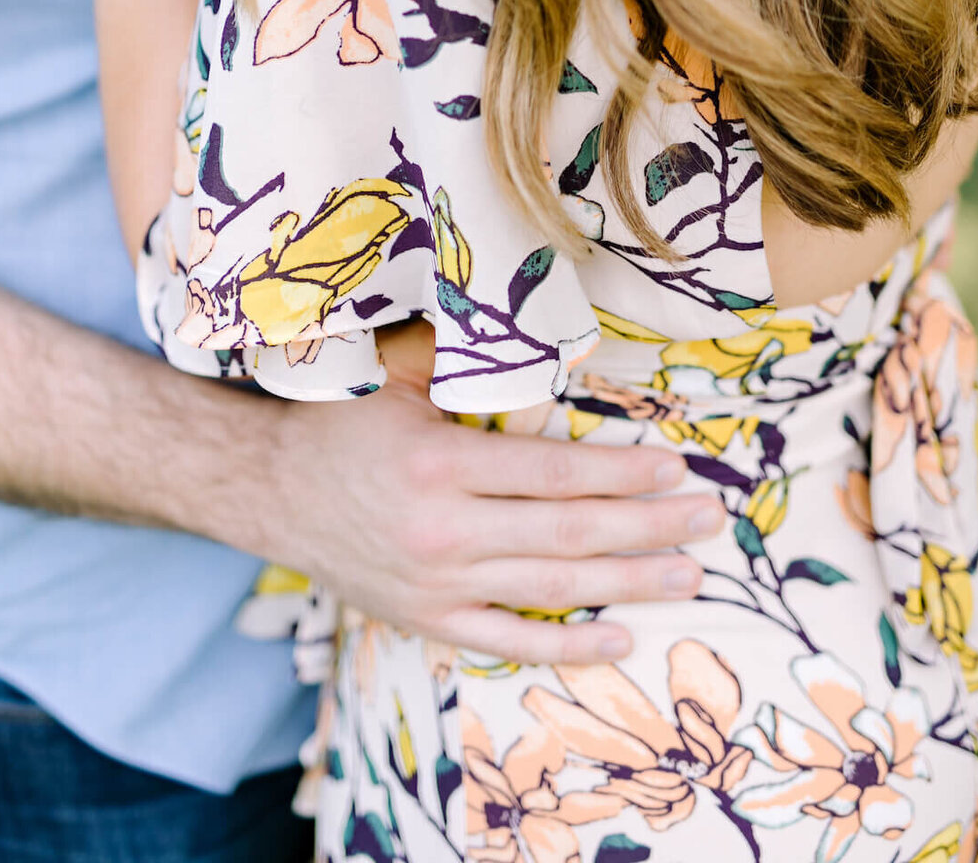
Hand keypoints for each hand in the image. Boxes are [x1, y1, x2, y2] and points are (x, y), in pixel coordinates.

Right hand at [258, 322, 724, 666]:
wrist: (269, 489)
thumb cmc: (340, 420)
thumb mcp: (396, 373)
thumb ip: (467, 358)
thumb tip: (542, 331)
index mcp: (440, 463)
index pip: (554, 472)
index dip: (621, 472)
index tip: (674, 468)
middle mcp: (443, 530)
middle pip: (568, 534)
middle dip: (647, 527)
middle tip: (707, 519)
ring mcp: (437, 584)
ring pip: (552, 590)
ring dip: (628, 584)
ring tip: (689, 576)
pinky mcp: (427, 620)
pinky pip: (509, 641)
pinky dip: (568, 646)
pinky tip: (621, 638)